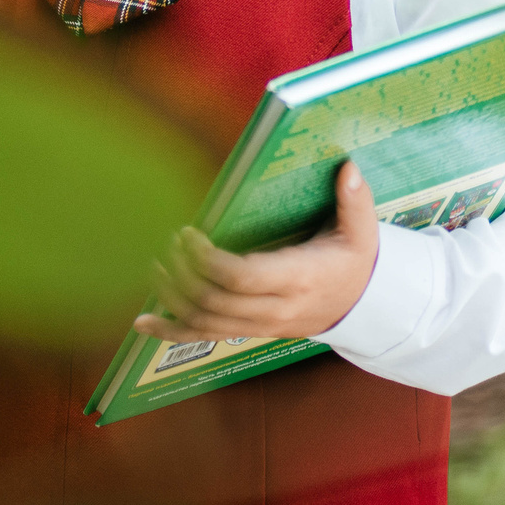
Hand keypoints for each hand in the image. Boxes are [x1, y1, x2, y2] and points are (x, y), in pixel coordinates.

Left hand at [134, 160, 379, 343]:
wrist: (360, 305)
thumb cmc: (353, 262)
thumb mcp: (362, 231)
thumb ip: (355, 200)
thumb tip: (348, 166)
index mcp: (299, 279)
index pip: (243, 277)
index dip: (208, 260)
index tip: (188, 233)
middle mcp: (276, 309)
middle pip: (216, 301)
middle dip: (183, 273)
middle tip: (166, 240)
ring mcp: (260, 326)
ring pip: (205, 322)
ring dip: (172, 296)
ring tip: (153, 263)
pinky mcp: (248, 332)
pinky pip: (204, 338)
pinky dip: (170, 332)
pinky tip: (143, 323)